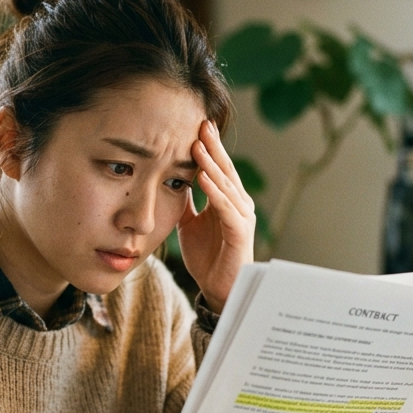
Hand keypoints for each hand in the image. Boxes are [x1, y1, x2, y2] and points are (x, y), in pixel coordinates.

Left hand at [177, 120, 256, 312]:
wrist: (218, 288)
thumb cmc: (207, 256)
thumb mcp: (189, 222)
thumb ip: (185, 201)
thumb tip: (172, 178)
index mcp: (227, 200)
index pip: (218, 168)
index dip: (209, 147)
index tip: (197, 125)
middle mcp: (238, 204)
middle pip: (225, 170)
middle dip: (213, 147)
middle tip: (202, 123)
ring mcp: (241, 217)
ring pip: (226, 185)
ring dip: (211, 165)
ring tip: (198, 145)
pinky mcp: (240, 232)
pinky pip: (226, 208)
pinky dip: (214, 192)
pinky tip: (202, 178)